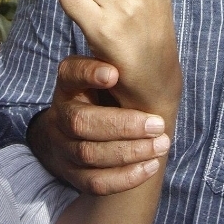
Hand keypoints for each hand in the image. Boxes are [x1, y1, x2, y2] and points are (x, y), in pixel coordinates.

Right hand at [29, 56, 171, 195]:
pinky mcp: (72, 173)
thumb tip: (155, 41)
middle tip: (158, 124)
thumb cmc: (110, 95)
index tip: (115, 73)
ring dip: (130, 152)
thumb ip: (124, 62)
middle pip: (82, 123)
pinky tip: (150, 166)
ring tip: (161, 144)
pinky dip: (125, 177)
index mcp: (70, 83)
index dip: (89, 74)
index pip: (71, 74)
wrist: (86, 132)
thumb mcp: (110, 73)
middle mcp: (62, 113)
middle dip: (123, 125)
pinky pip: (95, 182)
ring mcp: (64, 146)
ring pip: (89, 154)